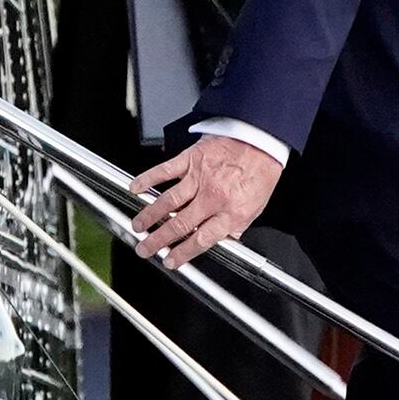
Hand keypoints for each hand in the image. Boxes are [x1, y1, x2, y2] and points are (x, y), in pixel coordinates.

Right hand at [128, 136, 282, 268]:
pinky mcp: (192, 158)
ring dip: (149, 215)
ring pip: (169, 201)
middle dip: (157, 240)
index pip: (201, 240)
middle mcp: (213, 197)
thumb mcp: (256, 208)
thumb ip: (235, 227)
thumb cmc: (260, 170)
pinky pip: (166, 170)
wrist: (262, 139)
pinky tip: (136, 188)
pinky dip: (148, 179)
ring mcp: (200, 177)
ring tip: (138, 225)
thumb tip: (220, 242)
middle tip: (145, 248)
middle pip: (179, 224)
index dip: (182, 253)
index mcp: (230, 212)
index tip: (169, 261)